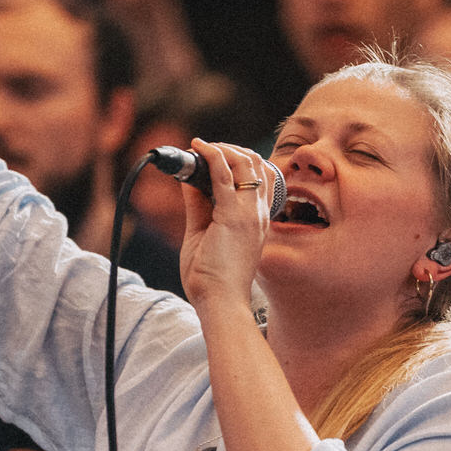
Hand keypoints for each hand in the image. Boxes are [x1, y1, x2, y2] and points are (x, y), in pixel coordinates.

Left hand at [178, 140, 271, 312]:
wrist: (220, 303)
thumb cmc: (211, 278)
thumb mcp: (202, 233)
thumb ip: (198, 205)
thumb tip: (189, 179)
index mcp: (258, 220)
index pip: (261, 177)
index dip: (241, 160)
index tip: (215, 157)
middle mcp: (260, 213)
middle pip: (256, 164)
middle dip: (231, 149)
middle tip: (205, 148)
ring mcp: (250, 213)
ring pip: (245, 162)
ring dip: (222, 148)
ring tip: (201, 147)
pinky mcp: (234, 216)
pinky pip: (223, 173)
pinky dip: (211, 155)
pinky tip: (197, 148)